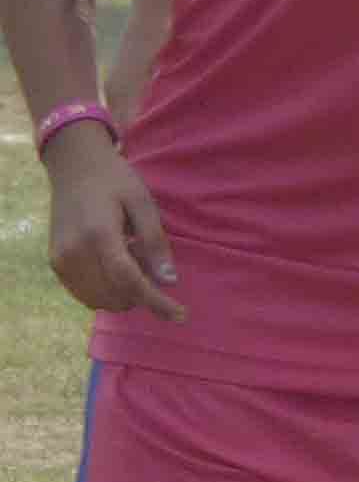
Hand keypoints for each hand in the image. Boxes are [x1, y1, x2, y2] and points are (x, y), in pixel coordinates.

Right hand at [41, 128, 183, 321]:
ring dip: (124, 293)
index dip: (156, 302)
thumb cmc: (114, 181)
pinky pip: (85, 293)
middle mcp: (74, 252)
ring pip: (100, 300)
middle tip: (147, 259)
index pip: (129, 281)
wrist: (73, 166)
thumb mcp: (143, 204)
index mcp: (98, 235)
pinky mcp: (56, 263)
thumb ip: (155, 242)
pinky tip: (113, 264)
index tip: (180, 314)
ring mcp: (61, 260)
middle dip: (142, 292)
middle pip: (116, 295)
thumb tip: (169, 282)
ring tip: (129, 257)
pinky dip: (106, 290)